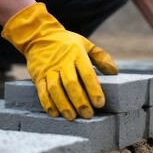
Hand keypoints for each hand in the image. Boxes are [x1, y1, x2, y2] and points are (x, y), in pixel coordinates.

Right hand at [2, 3, 117, 120]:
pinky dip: (48, 104)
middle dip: (80, 101)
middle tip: (87, 114)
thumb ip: (101, 57)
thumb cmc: (67, 43)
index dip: (94, 89)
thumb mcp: (86, 44)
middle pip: (71, 83)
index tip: (100, 103)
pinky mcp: (38, 76)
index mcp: (77, 54)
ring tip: (72, 117)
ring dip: (63, 104)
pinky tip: (55, 113)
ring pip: (55, 89)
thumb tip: (114, 72)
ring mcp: (49, 70)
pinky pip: (42, 91)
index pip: (87, 73)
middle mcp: (62, 62)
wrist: (38, 35)